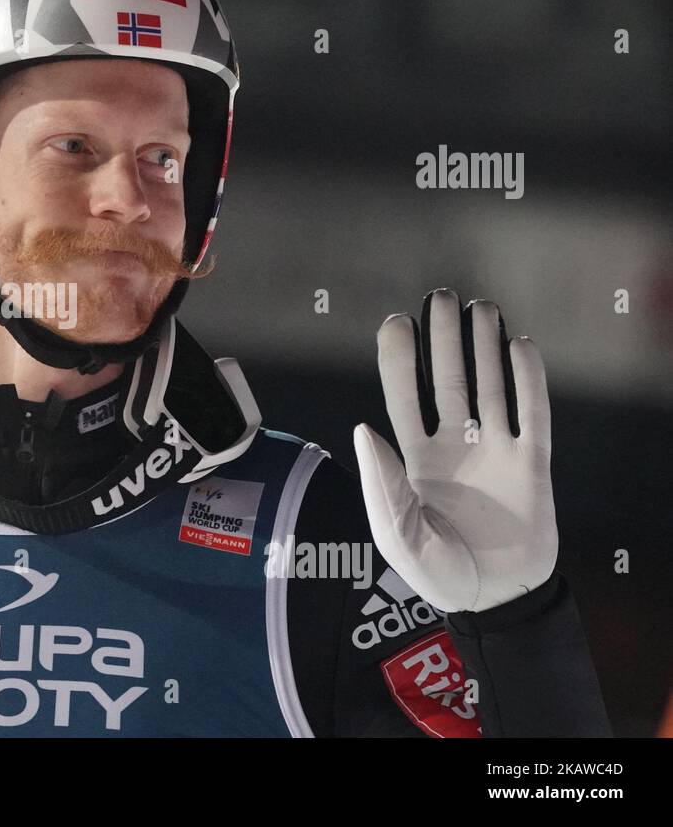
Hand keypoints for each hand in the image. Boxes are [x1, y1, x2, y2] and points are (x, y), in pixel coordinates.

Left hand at [353, 289, 557, 612]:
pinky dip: (528, 380)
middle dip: (444, 339)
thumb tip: (363, 428)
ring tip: (481, 308)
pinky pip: (533, 414)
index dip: (400, 360)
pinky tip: (520, 346)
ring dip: (485, 347)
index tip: (395, 321)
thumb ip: (381, 483)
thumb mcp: (396, 534)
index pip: (404, 396)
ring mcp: (495, 451)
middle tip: (441, 295)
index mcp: (415, 457)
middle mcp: (454, 445)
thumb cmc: (437, 571)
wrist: (493, 600)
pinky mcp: (532, 466)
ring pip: (490, 387)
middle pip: (449, 379)